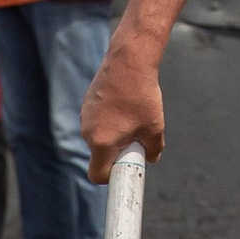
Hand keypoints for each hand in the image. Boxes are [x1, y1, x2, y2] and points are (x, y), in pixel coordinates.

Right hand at [80, 43, 163, 184]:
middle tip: (136, 137)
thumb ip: (153, 149)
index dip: (111, 177)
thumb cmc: (141, 95)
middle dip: (117, 151)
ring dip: (114, 134)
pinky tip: (124, 104)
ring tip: (132, 116)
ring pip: (99, 136)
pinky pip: (98, 121)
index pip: (97, 175)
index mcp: (101, 143)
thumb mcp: (154, 127)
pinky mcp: (87, 103)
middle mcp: (88, 131)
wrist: (129, 61)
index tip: (125, 169)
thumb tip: (151, 157)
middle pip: (100, 154)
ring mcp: (85, 116)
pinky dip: (109, 119)